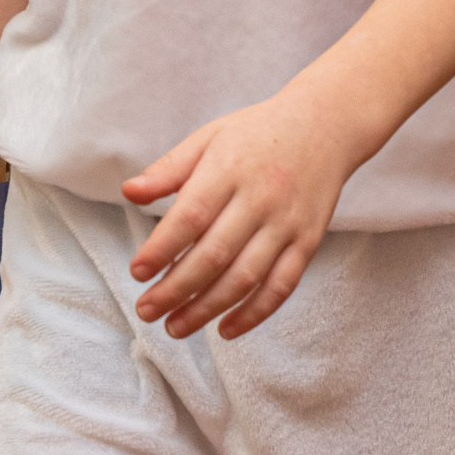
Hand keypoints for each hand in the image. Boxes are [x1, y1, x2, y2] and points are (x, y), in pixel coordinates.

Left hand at [120, 87, 363, 340]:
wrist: (326, 124)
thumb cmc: (258, 133)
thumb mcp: (210, 138)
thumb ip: (169, 168)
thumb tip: (129, 192)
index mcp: (230, 168)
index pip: (191, 216)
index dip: (162, 249)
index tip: (137, 273)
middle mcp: (261, 197)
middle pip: (215, 254)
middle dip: (176, 289)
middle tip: (146, 310)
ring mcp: (287, 222)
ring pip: (246, 277)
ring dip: (207, 309)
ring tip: (174, 327)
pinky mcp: (308, 241)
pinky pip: (282, 285)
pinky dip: (254, 314)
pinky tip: (225, 330)